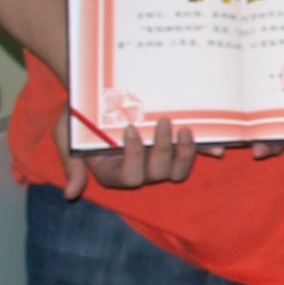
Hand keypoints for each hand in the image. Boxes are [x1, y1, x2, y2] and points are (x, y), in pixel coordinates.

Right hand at [63, 117, 204, 196]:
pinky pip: (195, 153)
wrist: (99, 91)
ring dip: (187, 154)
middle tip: (164, 121)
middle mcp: (140, 169)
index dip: (134, 156)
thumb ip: (71, 164)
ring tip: (185, 130)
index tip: (130, 129)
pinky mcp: (175, 145)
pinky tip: (217, 146)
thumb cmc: (79, 115)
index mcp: (113, 172)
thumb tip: (72, 194)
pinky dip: (206, 150)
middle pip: (159, 174)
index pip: (131, 176)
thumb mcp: (66, 135)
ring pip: (179, 170)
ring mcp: (159, 158)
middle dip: (163, 150)